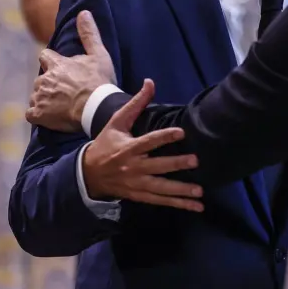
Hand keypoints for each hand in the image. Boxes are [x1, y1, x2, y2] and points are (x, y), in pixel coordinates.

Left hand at [27, 11, 115, 132]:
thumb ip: (89, 34)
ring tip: (63, 106)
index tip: (60, 68)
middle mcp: (44, 79)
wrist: (96, 107)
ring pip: (37, 96)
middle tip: (67, 92)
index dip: (51, 62)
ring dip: (46, 100)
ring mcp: (39, 97)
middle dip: (51, 85)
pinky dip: (39, 115)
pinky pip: (32, 114)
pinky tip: (51, 117)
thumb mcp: (99, 55)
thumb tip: (84, 13)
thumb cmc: (99, 81)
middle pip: (42, 80)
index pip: (45, 57)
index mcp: (56, 64)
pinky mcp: (38, 114)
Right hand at [83, 79, 204, 211]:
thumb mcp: (117, 122)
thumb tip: (150, 82)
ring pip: (161, 188)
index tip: (181, 133)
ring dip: (181, 191)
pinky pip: (161, 201)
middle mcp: (134, 167)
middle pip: (157, 166)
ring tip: (199, 192)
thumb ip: (136, 103)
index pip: (149, 141)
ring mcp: (137, 184)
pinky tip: (196, 207)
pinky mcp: (140, 195)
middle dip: (176, 164)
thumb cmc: (106, 144)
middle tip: (195, 161)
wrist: (87, 174)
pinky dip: (178, 204)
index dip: (164, 137)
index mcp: (129, 148)